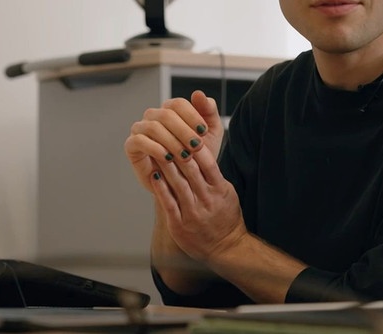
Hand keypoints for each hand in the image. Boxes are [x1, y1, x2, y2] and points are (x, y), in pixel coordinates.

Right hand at [124, 90, 223, 192]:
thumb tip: (198, 93)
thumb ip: (209, 112)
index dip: (192, 116)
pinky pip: (138, 141)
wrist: (187, 182)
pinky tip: (168, 158)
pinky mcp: (131, 146)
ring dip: (172, 141)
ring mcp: (140, 129)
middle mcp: (153, 116)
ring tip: (186, 156)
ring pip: (153, 127)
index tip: (203, 131)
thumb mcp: (211, 134)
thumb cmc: (199, 156)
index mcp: (171, 110)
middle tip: (196, 146)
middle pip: (166, 114)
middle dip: (184, 131)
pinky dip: (154, 148)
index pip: (178, 104)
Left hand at [152, 142, 247, 261]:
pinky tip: (154, 176)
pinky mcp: (180, 225)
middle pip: (191, 170)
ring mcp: (193, 213)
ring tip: (157, 151)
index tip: (186, 134)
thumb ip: (214, 175)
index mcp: (219, 190)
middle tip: (166, 136)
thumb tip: (200, 152)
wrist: (226, 248)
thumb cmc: (226, 217)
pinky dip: (160, 188)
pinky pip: (168, 203)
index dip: (196, 147)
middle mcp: (206, 200)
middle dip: (177, 152)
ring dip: (166, 166)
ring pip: (178, 184)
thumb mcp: (228, 192)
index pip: (208, 163)